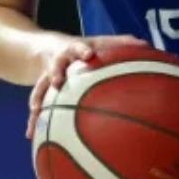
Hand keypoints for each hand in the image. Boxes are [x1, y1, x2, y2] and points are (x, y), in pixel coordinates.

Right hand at [26, 34, 146, 138]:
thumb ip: (122, 43)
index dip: (82, 51)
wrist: (49, 48)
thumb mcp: (101, 42)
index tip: (88, 55)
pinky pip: (37, 107)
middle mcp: (58, 63)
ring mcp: (46, 77)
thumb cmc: (84, 49)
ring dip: (37, 99)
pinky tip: (31, 136)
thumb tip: (147, 45)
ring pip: (39, 88)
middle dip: (55, 73)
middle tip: (57, 82)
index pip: (77, 47)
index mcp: (74, 50)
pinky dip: (34, 121)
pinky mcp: (41, 90)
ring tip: (35, 113)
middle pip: (54, 66)